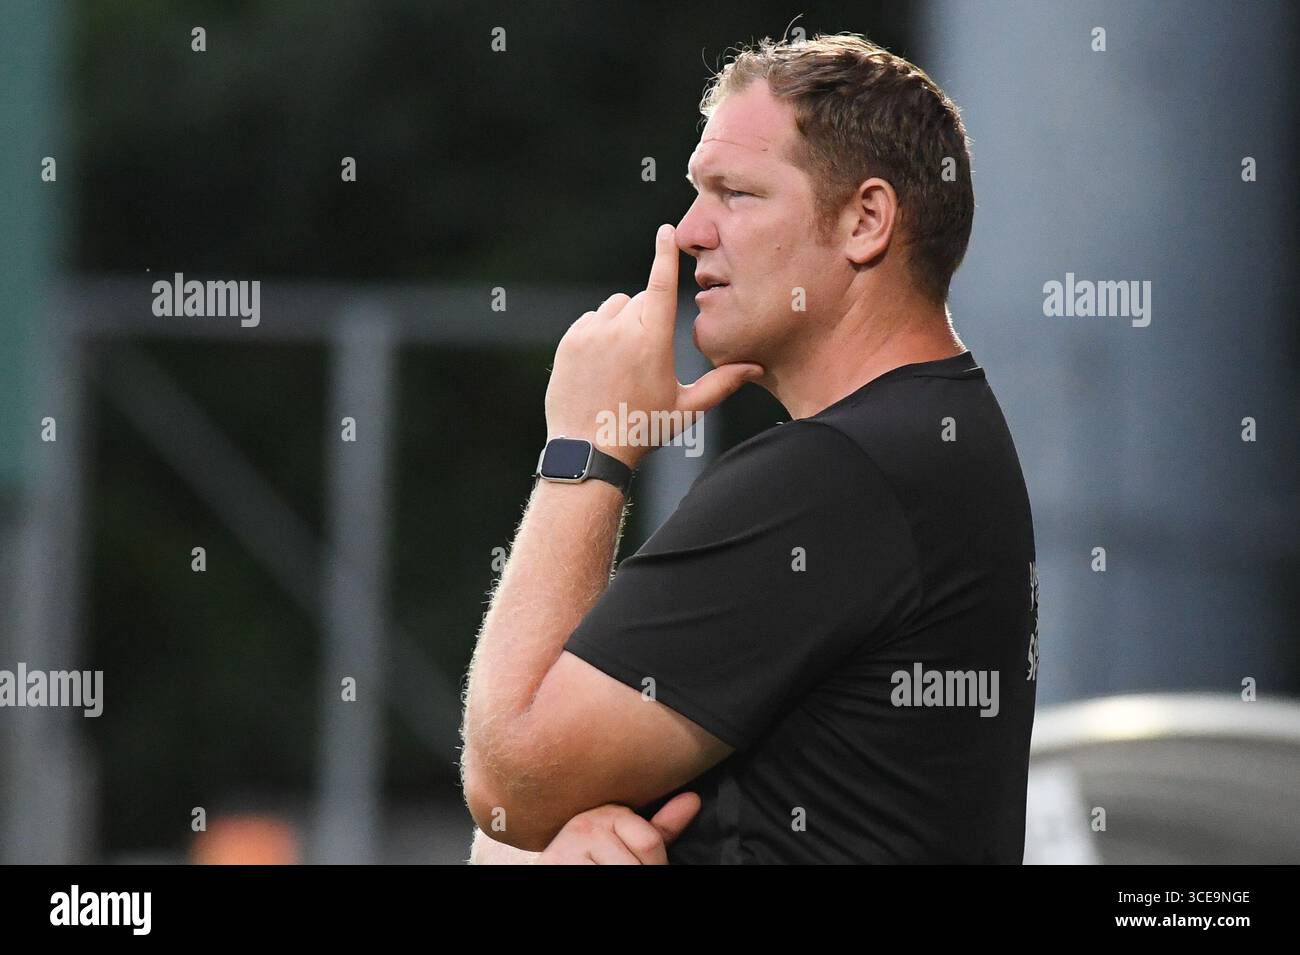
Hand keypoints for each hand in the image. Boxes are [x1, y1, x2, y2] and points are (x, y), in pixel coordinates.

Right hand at [535, 791, 701, 864]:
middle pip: (637, 865)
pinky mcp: (557, 865)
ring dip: (619, 877)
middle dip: (640, 871)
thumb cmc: (593, 856)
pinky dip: (601, 880)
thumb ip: (659, 827)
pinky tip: (593, 872)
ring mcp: (568, 849)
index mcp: (609, 813)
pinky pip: (598, 878)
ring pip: (620, 872)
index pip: (650, 842)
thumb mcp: (626, 838)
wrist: (556, 863)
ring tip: (606, 868)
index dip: (655, 864)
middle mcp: (585, 825)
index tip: (642, 863)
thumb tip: (693, 800)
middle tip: (623, 865)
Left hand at [544, 224, 763, 468]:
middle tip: (644, 359)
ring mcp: (591, 333)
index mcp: (653, 339)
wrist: (589, 450)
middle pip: (638, 300)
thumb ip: (722, 383)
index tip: (666, 230)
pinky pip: (589, 321)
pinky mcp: (569, 341)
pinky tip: (601, 366)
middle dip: (645, 317)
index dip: (665, 254)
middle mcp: (621, 328)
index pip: (660, 283)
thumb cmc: (642, 431)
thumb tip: (756, 368)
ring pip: (613, 308)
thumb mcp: (686, 408)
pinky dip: (598, 334)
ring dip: (620, 323)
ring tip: (621, 363)